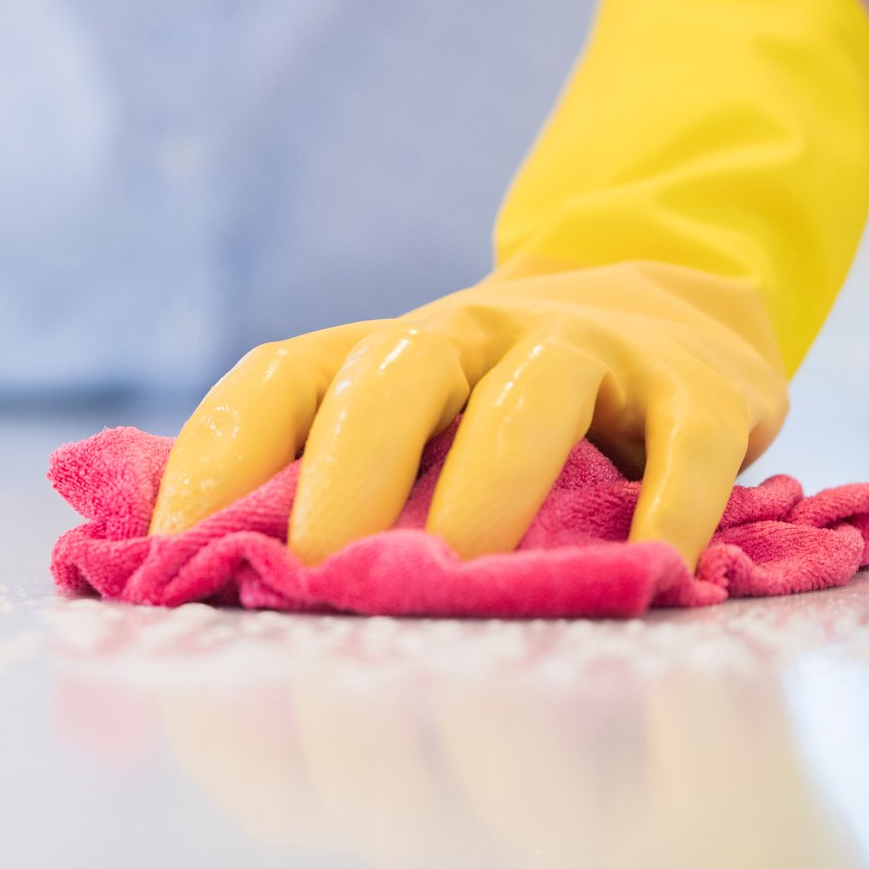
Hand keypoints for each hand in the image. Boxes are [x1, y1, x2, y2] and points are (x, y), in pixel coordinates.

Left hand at [151, 262, 784, 566]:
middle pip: (395, 376)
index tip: (171, 547)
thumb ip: (317, 480)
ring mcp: (588, 350)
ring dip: (490, 483)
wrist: (663, 291)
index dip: (216, 454)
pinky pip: (686, 439)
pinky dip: (673, 501)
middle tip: (318, 568)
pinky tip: (653, 568)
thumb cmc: (495, 399)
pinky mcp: (697, 385)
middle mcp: (473, 333)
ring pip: (531, 394)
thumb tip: (186, 577)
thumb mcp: (407, 419)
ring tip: (463, 569)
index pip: (279, 377)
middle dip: (349, 469)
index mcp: (383, 350)